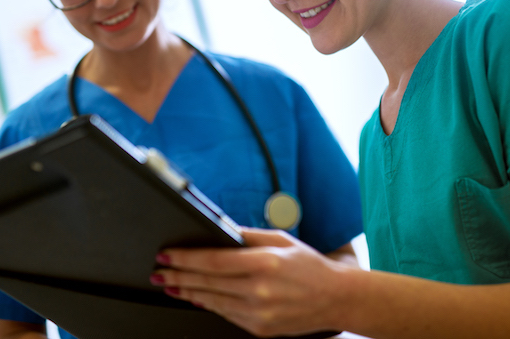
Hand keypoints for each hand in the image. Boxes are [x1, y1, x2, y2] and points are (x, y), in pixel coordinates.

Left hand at [151, 228, 355, 336]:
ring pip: (212, 301)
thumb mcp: (281, 239)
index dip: (186, 258)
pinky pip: (225, 314)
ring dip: (187, 292)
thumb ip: (248, 235)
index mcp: (265, 263)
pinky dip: (207, 304)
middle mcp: (260, 290)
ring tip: (169, 284)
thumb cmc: (309, 265)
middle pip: (207, 283)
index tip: (167, 255)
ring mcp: (259, 313)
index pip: (214, 260)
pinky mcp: (260, 329)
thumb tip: (222, 230)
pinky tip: (196, 297)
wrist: (334, 298)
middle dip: (178, 276)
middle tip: (158, 272)